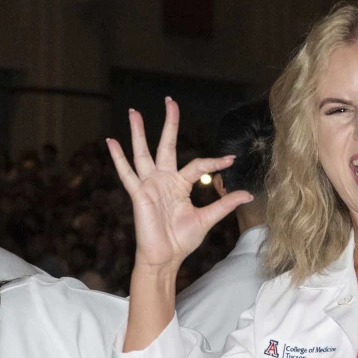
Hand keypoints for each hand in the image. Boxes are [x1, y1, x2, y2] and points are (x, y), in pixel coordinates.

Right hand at [107, 98, 252, 272]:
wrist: (165, 257)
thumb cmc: (182, 240)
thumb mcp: (207, 218)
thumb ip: (225, 204)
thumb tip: (247, 194)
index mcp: (180, 184)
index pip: (198, 164)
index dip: (215, 161)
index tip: (231, 160)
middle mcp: (163, 179)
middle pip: (166, 145)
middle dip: (169, 123)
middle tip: (170, 101)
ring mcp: (149, 184)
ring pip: (143, 152)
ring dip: (139, 132)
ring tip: (134, 112)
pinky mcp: (138, 193)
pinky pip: (127, 173)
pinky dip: (118, 157)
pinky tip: (111, 141)